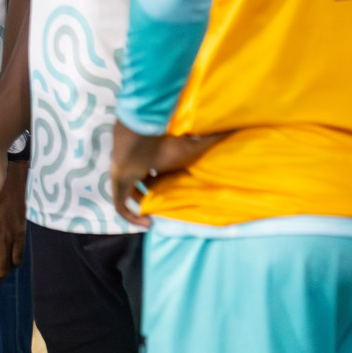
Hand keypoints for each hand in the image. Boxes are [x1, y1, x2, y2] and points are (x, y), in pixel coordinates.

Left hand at [108, 121, 228, 226]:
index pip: (156, 172)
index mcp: (153, 156)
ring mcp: (125, 174)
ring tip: (156, 216)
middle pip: (143, 182)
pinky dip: (131, 216)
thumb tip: (234, 129)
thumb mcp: (193, 146)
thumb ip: (212, 139)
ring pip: (131, 192)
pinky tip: (147, 223)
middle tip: (166, 206)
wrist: (139, 136)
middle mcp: (137, 165)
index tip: (176, 192)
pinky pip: (120, 205)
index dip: (164, 182)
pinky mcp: (117, 184)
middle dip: (152, 194)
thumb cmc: (166, 142)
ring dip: (142, 204)